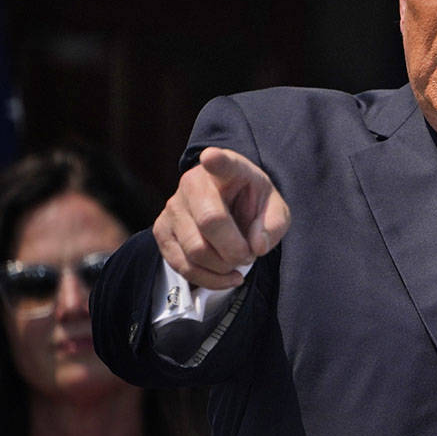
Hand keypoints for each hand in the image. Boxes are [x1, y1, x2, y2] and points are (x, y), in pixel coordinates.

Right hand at [154, 147, 290, 288]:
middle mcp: (193, 182)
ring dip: (222, 268)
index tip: (211, 157)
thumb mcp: (274, 210)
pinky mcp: (162, 230)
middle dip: (235, 250)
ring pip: (195, 250)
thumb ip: (273, 225)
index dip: (216, 161)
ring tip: (236, 263)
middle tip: (249, 255)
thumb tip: (256, 246)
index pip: (221, 163)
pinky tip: (224, 276)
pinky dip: (207, 279)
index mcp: (228, 169)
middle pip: (210, 221)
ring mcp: (173, 206)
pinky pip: (181, 265)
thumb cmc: (252, 204)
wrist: (229, 207)